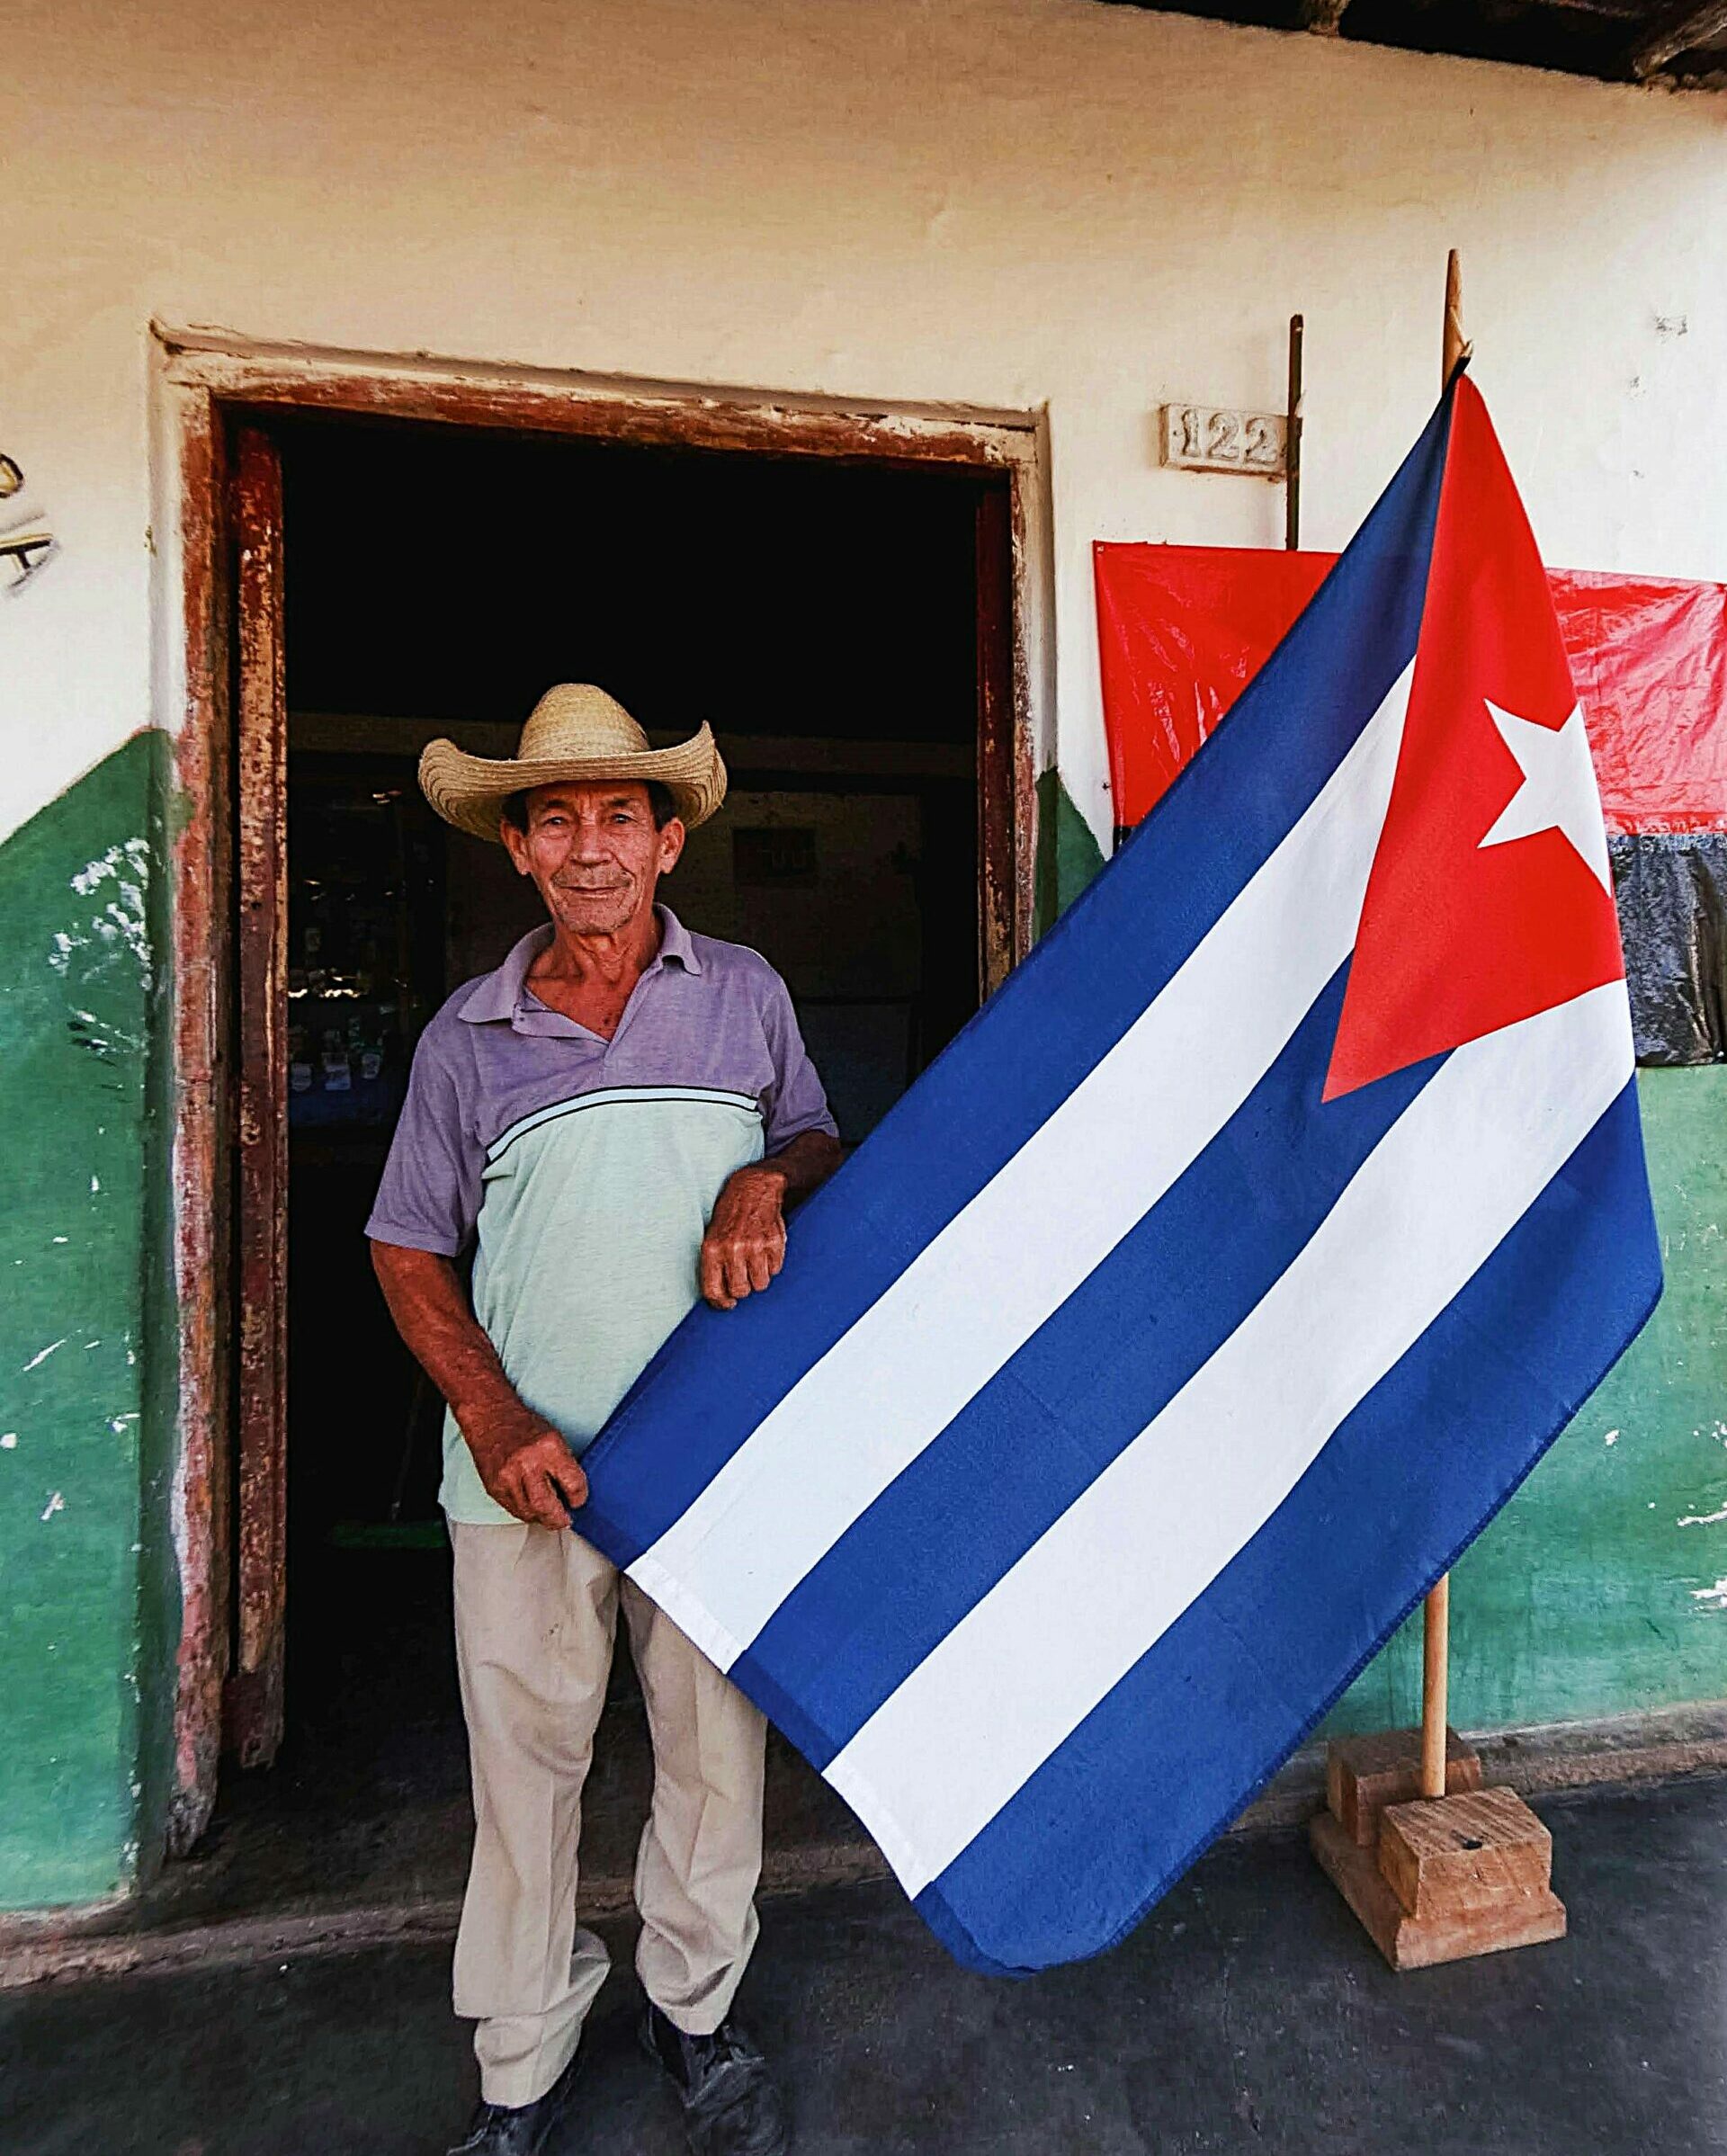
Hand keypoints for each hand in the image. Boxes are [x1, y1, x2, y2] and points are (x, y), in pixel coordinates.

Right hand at [464, 1407, 587, 1527]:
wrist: (490, 1416)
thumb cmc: (523, 1425)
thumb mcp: (554, 1437)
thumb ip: (564, 1465)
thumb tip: (574, 1493)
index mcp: (549, 1448)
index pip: (573, 1484)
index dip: (579, 1497)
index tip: (578, 1500)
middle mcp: (527, 1463)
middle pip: (547, 1506)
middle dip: (559, 1519)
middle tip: (565, 1520)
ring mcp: (507, 1477)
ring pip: (529, 1513)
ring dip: (542, 1518)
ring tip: (548, 1514)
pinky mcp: (494, 1486)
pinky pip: (513, 1510)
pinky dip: (525, 1512)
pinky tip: (531, 1507)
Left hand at [700, 1163, 788, 1310]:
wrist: (753, 1187)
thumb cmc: (730, 1215)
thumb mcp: (712, 1237)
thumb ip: (714, 1265)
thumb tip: (721, 1297)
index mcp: (712, 1249)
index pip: (713, 1290)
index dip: (721, 1303)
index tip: (728, 1303)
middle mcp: (733, 1249)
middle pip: (741, 1291)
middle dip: (743, 1287)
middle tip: (744, 1274)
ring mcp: (755, 1246)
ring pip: (760, 1284)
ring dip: (759, 1276)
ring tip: (755, 1259)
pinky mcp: (774, 1243)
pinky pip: (775, 1269)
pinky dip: (772, 1263)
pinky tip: (765, 1249)